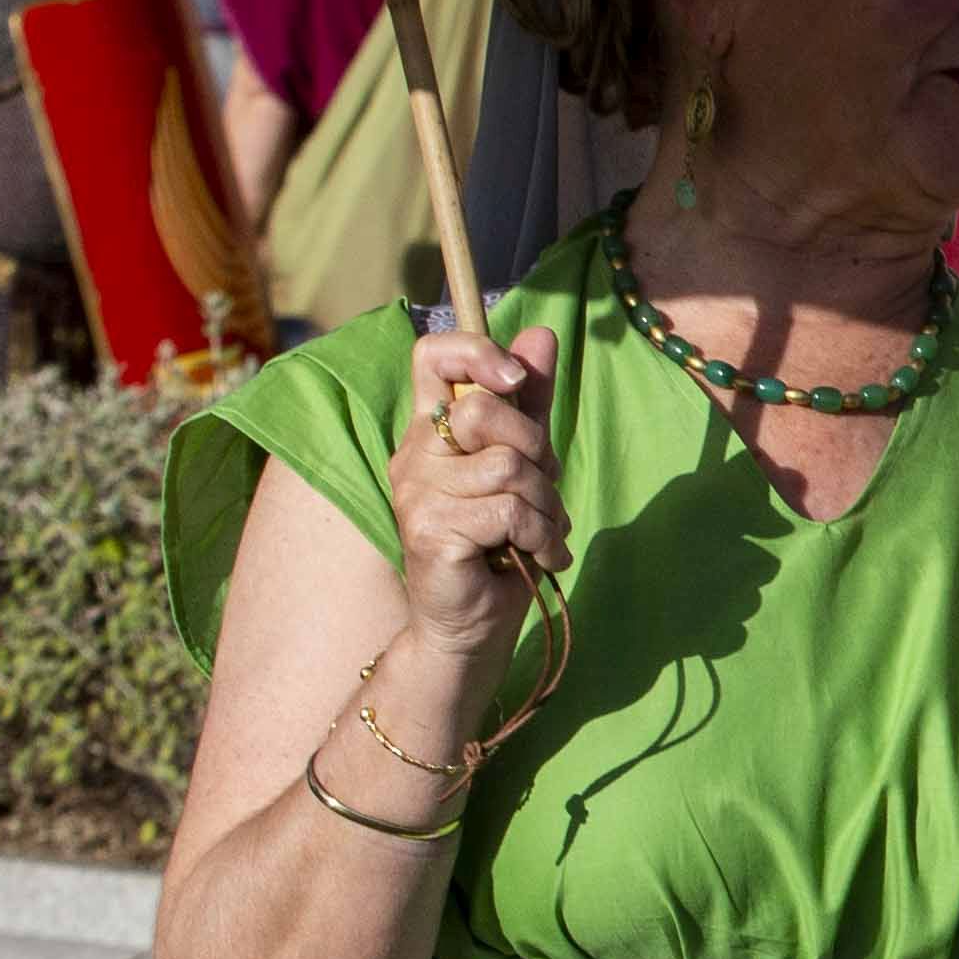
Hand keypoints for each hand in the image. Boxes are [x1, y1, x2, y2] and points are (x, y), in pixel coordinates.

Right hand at [384, 329, 566, 663]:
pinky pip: (509, 509)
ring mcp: (416, 494)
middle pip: (482, 409)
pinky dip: (541, 534)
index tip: (516, 380)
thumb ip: (529, 403)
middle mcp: (413, 456)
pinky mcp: (431, 531)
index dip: (478, 352)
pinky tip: (538, 557)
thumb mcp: (526, 462)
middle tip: (538, 490)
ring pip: (507, 466)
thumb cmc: (500, 541)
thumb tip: (540, 333)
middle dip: (533, 448)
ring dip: (545, 504)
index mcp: (430, 431)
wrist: (473, 625)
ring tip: (539, 534)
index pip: (432, 355)